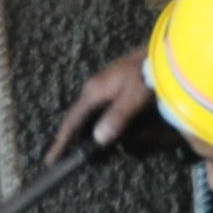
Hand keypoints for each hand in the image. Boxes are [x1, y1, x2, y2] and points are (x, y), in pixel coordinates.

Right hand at [49, 47, 153, 162]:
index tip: (52, 160)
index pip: (72, 121)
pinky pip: (100, 112)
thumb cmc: (147, 72)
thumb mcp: (134, 96)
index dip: (62, 142)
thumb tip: (99, 138)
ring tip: (96, 153)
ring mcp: (103, 88)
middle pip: (79, 121)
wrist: (161, 52)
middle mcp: (94, 89)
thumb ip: (117, 116)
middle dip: (75, 141)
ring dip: (90, 135)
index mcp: (94, 92)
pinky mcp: (113, 88)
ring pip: (90, 117)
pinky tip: (110, 134)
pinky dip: (101, 125)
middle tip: (72, 161)